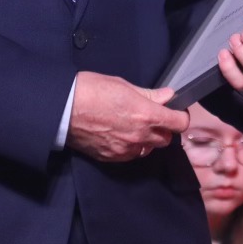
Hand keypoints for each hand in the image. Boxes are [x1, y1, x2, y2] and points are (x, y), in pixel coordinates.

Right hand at [66, 71, 188, 161]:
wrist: (62, 108)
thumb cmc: (90, 90)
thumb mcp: (123, 85)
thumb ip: (149, 94)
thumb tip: (167, 96)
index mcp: (146, 115)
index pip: (179, 123)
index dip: (180, 117)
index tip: (174, 112)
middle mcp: (140, 136)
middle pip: (166, 139)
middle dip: (162, 129)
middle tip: (151, 117)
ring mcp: (126, 149)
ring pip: (148, 149)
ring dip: (147, 140)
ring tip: (133, 127)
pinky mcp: (112, 157)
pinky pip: (130, 156)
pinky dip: (130, 147)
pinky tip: (119, 135)